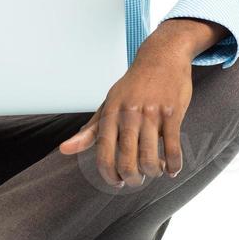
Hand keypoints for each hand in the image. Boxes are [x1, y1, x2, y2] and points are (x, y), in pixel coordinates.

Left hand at [58, 50, 192, 187]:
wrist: (161, 57)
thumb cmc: (134, 85)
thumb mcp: (109, 103)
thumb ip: (91, 130)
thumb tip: (64, 150)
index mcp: (111, 113)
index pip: (103, 154)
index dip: (109, 175)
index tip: (117, 182)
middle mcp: (129, 114)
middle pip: (127, 160)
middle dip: (132, 179)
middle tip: (136, 180)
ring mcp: (152, 113)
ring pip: (150, 158)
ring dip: (153, 172)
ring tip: (155, 170)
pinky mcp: (172, 113)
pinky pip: (173, 148)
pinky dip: (174, 165)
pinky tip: (172, 169)